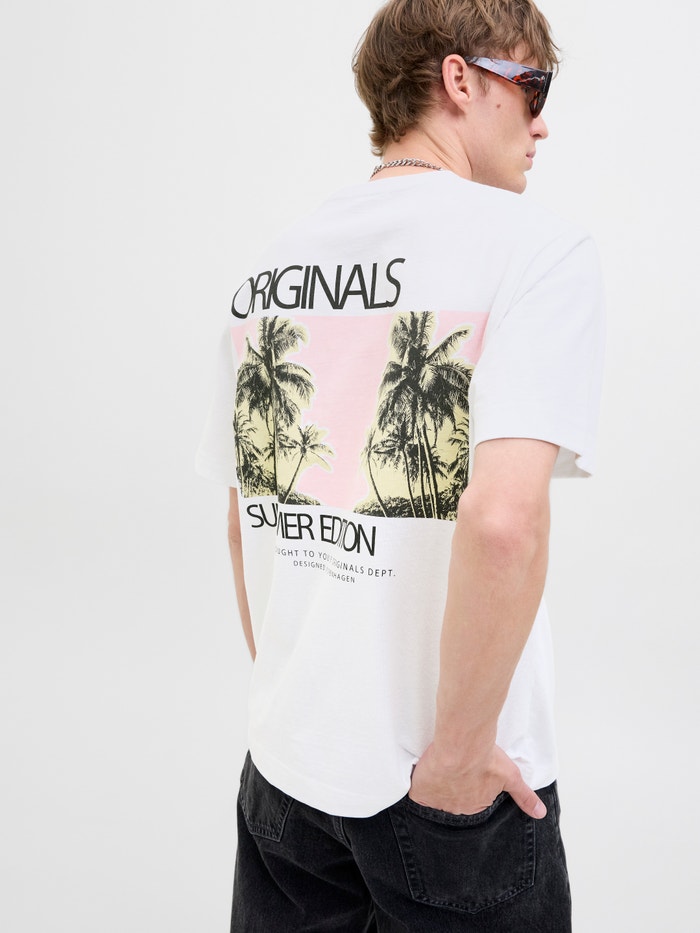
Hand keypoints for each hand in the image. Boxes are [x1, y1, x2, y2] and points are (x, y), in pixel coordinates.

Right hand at [408, 742, 546, 818]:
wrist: (461, 744)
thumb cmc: (485, 757)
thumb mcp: (511, 775)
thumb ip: (525, 796)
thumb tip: (541, 813)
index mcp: (477, 804)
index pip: (473, 800)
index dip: (470, 786)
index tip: (467, 775)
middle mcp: (457, 808)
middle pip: (453, 799)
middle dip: (453, 787)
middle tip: (453, 770)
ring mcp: (438, 802)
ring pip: (435, 796)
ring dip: (437, 785)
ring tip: (438, 769)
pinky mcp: (421, 793)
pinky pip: (417, 794)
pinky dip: (418, 786)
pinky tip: (421, 776)